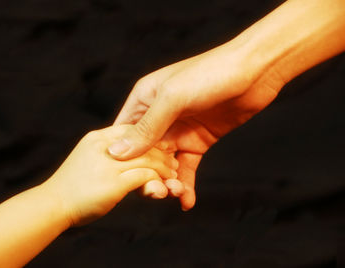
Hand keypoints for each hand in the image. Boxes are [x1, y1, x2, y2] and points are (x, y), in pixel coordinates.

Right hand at [42, 125, 177, 225]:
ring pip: (148, 159)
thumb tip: (124, 153)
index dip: (149, 138)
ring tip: (173, 176)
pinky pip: (145, 175)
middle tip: (173, 163)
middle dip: (162, 153)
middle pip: (144, 143)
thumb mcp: (86, 158)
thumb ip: (105, 152)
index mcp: (97, 138)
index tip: (162, 148)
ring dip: (165, 168)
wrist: (50, 205)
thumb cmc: (68, 186)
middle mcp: (103, 146)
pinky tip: (164, 188)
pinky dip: (158, 181)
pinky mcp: (114, 183)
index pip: (130, 129)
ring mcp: (108, 164)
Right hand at [110, 42, 283, 209]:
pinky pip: (187, 167)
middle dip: (147, 175)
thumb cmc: (210, 74)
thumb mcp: (172, 99)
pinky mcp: (199, 141)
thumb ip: (146, 127)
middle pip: (143, 154)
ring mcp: (179, 130)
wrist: (256, 72)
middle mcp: (158, 117)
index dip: (121, 158)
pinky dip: (186, 184)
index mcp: (144, 101)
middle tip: (156, 193)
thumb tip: (116, 153)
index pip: (123, 134)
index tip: (121, 181)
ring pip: (164, 164)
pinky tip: (187, 201)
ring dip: (167, 183)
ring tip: (175, 195)